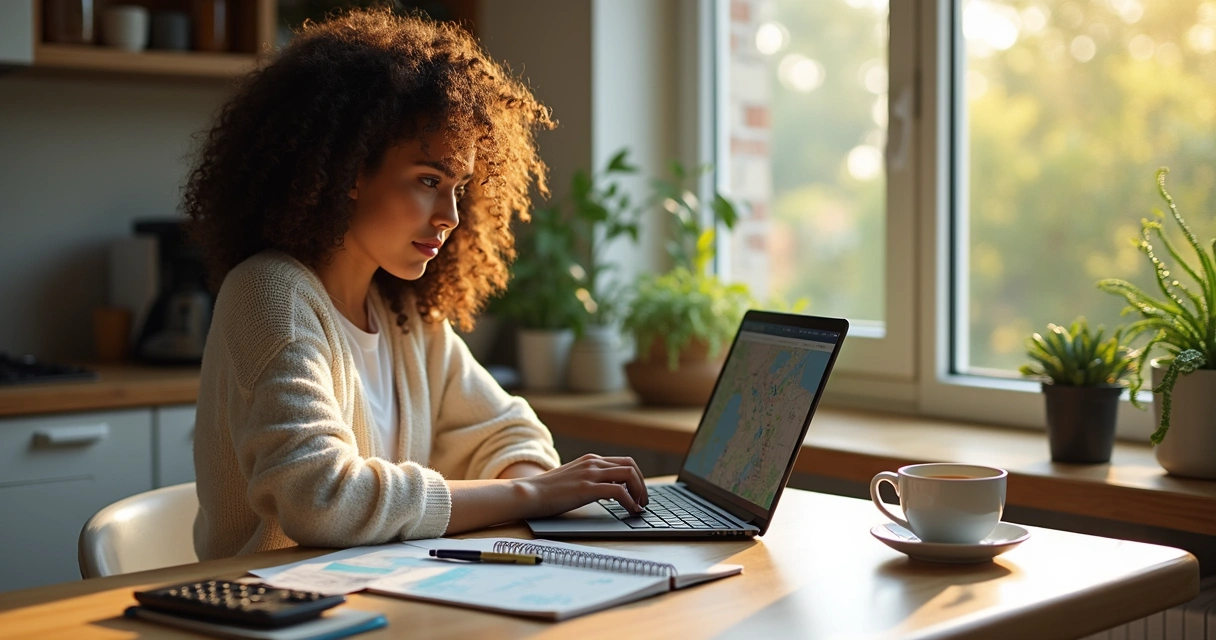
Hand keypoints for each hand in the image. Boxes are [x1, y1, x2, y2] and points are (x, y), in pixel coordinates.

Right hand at [513, 454, 648, 518]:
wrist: (529, 493)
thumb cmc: (548, 491)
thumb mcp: (574, 479)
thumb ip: (591, 480)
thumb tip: (611, 491)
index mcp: (590, 460)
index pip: (624, 462)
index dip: (637, 478)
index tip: (638, 494)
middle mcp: (593, 463)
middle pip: (631, 466)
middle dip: (642, 484)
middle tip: (643, 501)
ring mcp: (590, 474)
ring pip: (629, 475)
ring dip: (640, 491)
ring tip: (639, 507)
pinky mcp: (586, 488)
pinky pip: (619, 491)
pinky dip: (629, 501)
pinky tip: (630, 510)